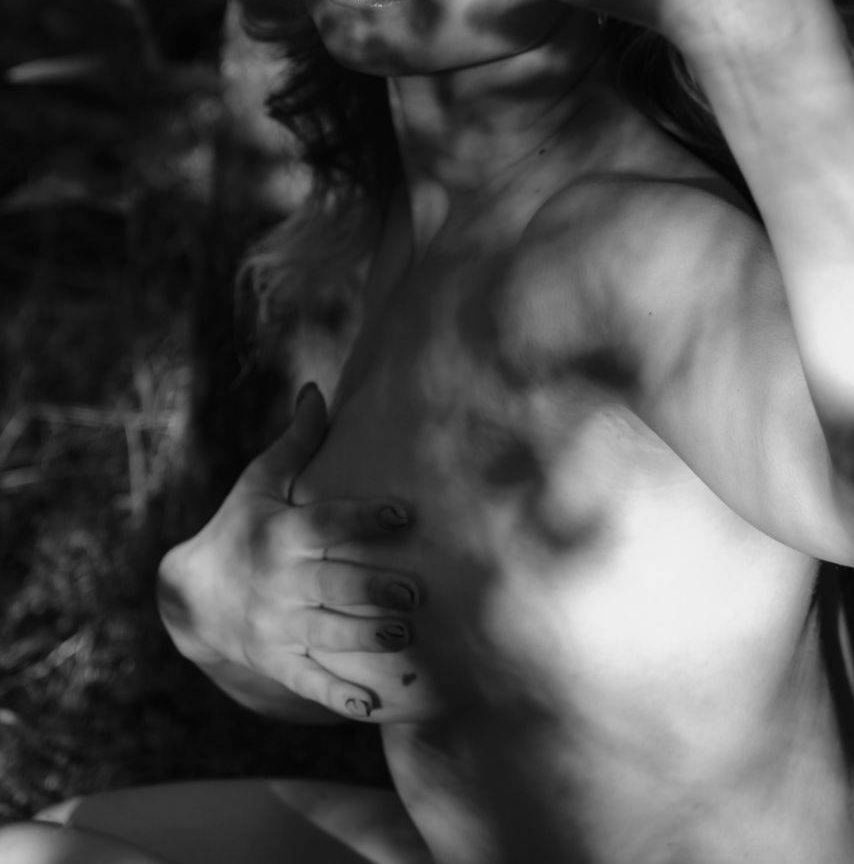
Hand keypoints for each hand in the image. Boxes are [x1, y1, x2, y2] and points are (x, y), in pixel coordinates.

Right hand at [158, 383, 423, 720]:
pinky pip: (309, 682)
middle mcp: (279, 582)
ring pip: (327, 635)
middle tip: (417, 592)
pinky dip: (338, 697)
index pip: (326, 523)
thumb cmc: (241, 526)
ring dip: (366, 639)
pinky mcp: (278, 661)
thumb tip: (317, 389)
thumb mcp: (260, 482)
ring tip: (405, 639)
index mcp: (280, 534)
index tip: (403, 513)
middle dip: (374, 590)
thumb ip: (296, 441)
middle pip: (332, 586)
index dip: (364, 518)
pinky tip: (372, 706)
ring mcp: (278, 627)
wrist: (193, 595)